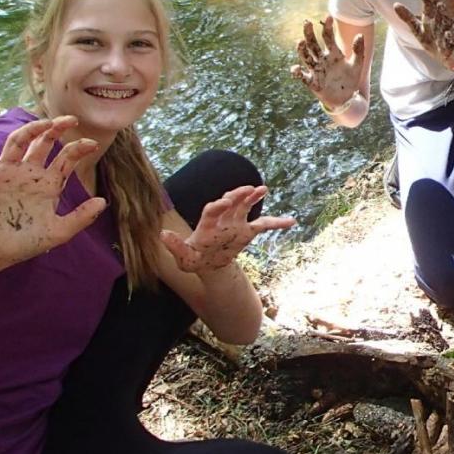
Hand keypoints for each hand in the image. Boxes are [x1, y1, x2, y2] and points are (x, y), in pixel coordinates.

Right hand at [0, 117, 105, 271]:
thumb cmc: (24, 243)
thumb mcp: (57, 232)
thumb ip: (81, 217)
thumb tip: (103, 202)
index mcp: (47, 183)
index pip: (66, 158)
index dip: (79, 148)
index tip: (93, 144)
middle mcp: (28, 173)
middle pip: (43, 142)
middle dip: (56, 128)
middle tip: (71, 119)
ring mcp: (5, 173)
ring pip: (17, 142)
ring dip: (29, 130)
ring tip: (43, 122)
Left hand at [160, 186, 294, 274]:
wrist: (209, 264)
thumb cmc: (194, 260)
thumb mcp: (184, 258)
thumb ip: (176, 247)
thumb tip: (162, 234)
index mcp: (207, 225)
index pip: (212, 211)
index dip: (217, 205)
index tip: (223, 201)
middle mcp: (222, 220)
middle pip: (230, 203)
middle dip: (237, 195)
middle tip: (247, 189)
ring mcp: (236, 224)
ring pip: (245, 206)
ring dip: (253, 197)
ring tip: (263, 189)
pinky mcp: (247, 231)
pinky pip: (264, 225)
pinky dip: (277, 223)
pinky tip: (291, 221)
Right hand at [291, 16, 365, 107]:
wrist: (347, 99)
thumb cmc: (350, 80)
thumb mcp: (357, 65)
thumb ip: (358, 50)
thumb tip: (361, 35)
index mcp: (333, 53)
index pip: (328, 37)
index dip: (328, 27)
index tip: (329, 16)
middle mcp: (322, 59)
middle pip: (313, 44)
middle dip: (309, 33)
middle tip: (306, 22)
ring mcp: (316, 70)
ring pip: (306, 57)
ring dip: (302, 49)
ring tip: (300, 41)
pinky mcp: (312, 82)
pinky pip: (302, 76)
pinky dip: (297, 72)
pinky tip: (295, 68)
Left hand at [393, 0, 453, 67]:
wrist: (442, 55)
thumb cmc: (430, 38)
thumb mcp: (416, 28)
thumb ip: (407, 17)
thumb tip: (395, 4)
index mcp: (431, 14)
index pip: (427, 0)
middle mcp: (439, 19)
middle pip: (439, 6)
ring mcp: (447, 29)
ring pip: (447, 19)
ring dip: (445, 12)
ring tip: (440, 6)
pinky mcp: (452, 42)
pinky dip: (452, 36)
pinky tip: (448, 34)